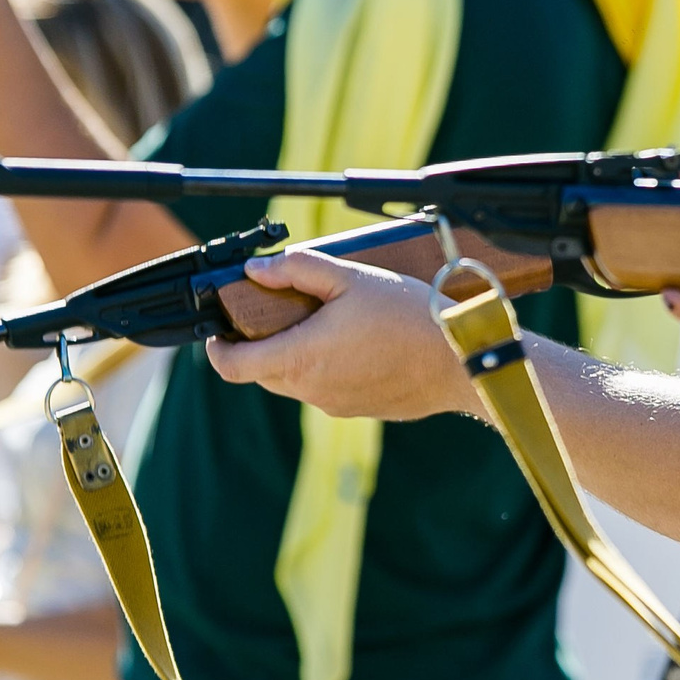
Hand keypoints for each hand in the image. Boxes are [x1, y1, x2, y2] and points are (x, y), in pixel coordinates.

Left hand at [205, 251, 478, 419]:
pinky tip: (360, 343)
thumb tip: (258, 269)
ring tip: (330, 322)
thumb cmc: (409, 316)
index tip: (222, 329)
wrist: (461, 361)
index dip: (218, 348)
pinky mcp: (358, 409)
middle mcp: (310, 389)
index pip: (232, 366)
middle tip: (284, 310)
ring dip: (299, 355)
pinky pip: (327, 389)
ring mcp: (334, 404)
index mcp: (299, 357)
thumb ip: (298, 269)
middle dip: (262, 343)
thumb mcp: (351, 277)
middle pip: (262, 372)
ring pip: (296, 381)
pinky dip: (329, 368)